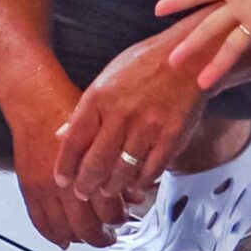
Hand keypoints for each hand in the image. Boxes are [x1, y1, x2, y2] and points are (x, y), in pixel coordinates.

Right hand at [3, 71, 116, 249]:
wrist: (37, 101)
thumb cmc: (71, 111)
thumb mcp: (105, 135)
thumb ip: (119, 166)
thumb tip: (135, 195)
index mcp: (89, 169)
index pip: (108, 209)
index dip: (119, 218)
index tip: (124, 218)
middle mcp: (66, 183)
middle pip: (87, 226)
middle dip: (102, 235)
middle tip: (110, 234)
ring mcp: (45, 188)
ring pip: (64, 229)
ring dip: (79, 238)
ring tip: (89, 236)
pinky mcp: (29, 188)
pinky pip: (40, 221)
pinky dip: (52, 235)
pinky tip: (63, 240)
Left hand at [54, 29, 208, 213]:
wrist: (188, 58)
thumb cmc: (145, 65)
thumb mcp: (107, 78)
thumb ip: (87, 109)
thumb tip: (62, 135)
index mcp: (100, 97)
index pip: (74, 140)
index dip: (65, 166)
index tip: (61, 181)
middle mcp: (121, 113)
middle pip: (96, 163)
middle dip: (86, 185)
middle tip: (83, 192)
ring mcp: (147, 127)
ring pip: (122, 172)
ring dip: (112, 188)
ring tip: (107, 191)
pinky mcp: (170, 137)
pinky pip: (150, 171)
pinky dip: (140, 182)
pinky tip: (135, 184)